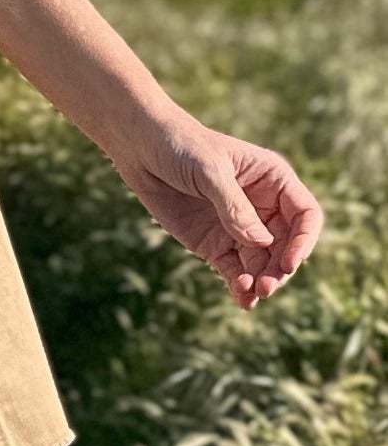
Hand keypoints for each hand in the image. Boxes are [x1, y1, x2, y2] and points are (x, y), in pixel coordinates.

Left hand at [107, 106, 323, 308]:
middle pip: (285, 247)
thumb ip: (234, 206)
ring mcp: (239, 228)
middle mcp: (262, 207)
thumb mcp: (209, 170)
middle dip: (280, 270)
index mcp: (272, 180)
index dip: (303, 241)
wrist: (140, 146)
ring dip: (262, 283)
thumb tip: (261, 243)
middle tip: (266, 288)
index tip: (289, 263)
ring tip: (252, 295)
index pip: (305, 215)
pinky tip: (243, 301)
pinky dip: (241, 288)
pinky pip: (235, 272)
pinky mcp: (215, 244)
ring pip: (262, 264)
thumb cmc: (180, 145)